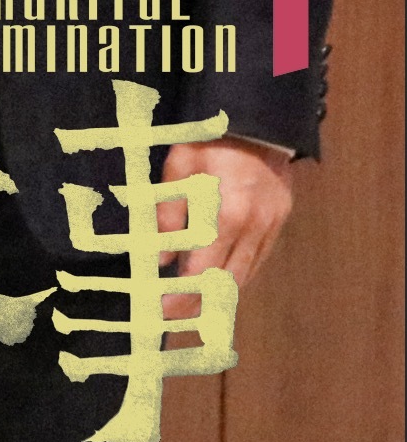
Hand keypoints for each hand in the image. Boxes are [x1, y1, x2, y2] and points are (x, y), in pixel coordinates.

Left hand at [161, 137, 294, 314]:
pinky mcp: (280, 220)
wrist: (257, 122)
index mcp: (227, 213)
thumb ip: (168, 213)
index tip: (166, 310)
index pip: (203, 268)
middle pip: (228, 280)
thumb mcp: (178, 168)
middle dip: (202, 303)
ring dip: (222, 294)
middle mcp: (255, 226)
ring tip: (195, 308)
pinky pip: (259, 257)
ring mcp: (272, 224)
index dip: (185, 293)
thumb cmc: (210, 141)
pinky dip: (239, 273)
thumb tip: (162, 257)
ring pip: (247, 272)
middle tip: (176, 318)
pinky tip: (221, 283)